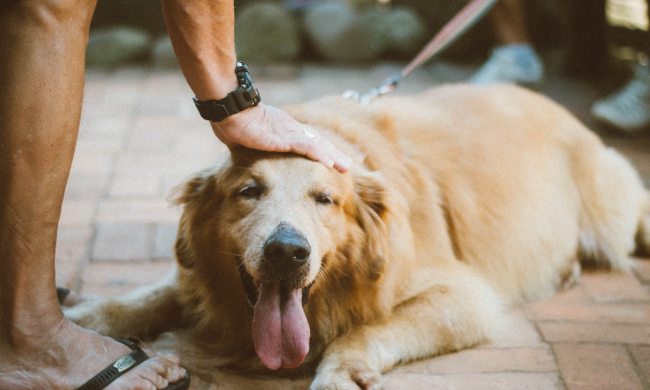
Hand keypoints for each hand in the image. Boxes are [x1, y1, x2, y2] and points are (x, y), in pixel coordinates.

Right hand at [210, 103, 351, 172]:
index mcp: (282, 129)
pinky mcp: (285, 137)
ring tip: (346, 167)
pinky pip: (306, 147)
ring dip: (333, 156)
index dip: (320, 150)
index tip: (331, 159)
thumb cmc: (231, 121)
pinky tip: (330, 164)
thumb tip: (240, 150)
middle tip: (347, 166)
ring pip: (317, 145)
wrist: (230, 109)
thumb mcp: (243, 137)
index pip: (307, 141)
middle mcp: (290, 129)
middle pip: (317, 142)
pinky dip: (319, 155)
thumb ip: (248, 144)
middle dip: (333, 154)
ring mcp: (289, 132)